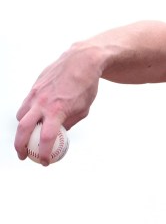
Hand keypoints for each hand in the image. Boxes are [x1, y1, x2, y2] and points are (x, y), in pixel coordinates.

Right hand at [14, 44, 101, 163]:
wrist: (81, 60)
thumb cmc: (86, 86)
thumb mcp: (84, 109)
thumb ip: (69, 122)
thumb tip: (59, 134)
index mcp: (58, 110)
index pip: (48, 137)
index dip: (45, 152)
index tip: (46, 162)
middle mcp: (43, 102)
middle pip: (24, 129)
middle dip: (20, 146)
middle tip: (24, 156)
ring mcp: (36, 94)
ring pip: (21, 116)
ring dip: (22, 130)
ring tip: (27, 138)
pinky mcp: (33, 87)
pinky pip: (25, 105)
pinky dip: (26, 115)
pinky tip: (32, 119)